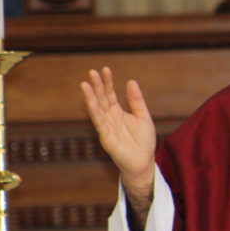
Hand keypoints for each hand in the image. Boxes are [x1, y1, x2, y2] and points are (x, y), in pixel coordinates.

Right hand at [80, 67, 156, 203]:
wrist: (144, 161)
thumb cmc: (143, 141)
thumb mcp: (143, 116)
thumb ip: (136, 100)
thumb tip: (131, 81)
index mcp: (118, 113)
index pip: (110, 95)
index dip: (108, 82)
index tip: (105, 69)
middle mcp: (110, 118)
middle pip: (101, 99)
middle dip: (97, 86)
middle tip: (92, 71)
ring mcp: (106, 128)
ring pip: (97, 109)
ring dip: (91, 97)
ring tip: (85, 84)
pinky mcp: (106, 138)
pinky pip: (100, 123)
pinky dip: (95, 112)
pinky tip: (91, 102)